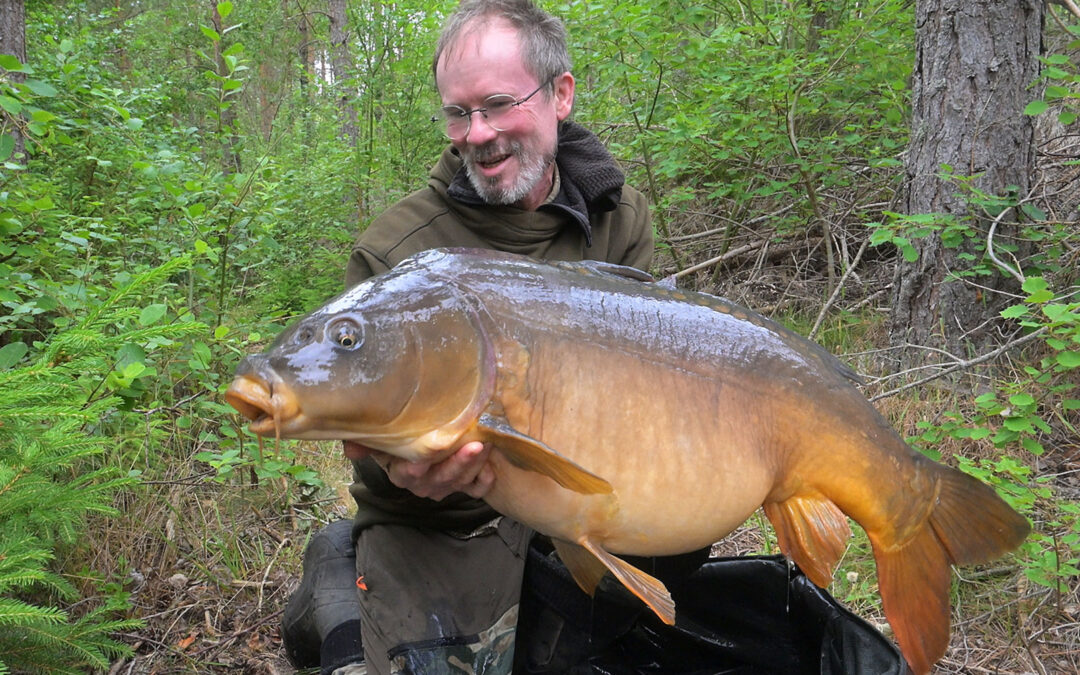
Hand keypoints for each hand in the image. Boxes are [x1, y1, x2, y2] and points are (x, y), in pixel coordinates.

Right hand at [342, 440, 494, 500]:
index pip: (408, 473)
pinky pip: (476, 490)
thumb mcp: (381, 440)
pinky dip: (484, 482)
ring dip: (474, 465)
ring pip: (460, 481)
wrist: (422, 447)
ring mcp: (445, 486)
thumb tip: (350, 447)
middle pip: (440, 478)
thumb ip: (365, 441)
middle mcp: (423, 484)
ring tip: (486, 444)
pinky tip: (491, 469)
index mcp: (401, 473)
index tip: (424, 458)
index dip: (417, 467)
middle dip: (457, 463)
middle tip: (474, 445)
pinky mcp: (464, 486)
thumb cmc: (401, 440)